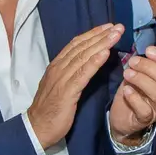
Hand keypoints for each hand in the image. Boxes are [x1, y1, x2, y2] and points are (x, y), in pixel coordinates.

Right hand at [26, 23, 120, 148]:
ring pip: (83, 56)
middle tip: (117, 26)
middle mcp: (58, 68)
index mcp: (57, 66)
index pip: (76, 45)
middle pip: (82, 47)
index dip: (92, 34)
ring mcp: (62, 78)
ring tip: (115, 35)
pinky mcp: (67, 91)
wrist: (37, 127)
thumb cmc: (50, 109)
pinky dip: (94, 61)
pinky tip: (105, 53)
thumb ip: (70, 73)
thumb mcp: (59, 86)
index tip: (107, 27)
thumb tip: (85, 64)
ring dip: (101, 44)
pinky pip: (83, 73)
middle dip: (100, 35)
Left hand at [109, 33, 155, 143]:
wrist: (122, 116)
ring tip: (126, 73)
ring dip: (141, 80)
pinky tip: (126, 90)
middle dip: (149, 67)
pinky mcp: (144, 119)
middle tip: (132, 61)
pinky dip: (135, 98)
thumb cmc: (136, 88)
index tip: (148, 50)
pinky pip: (145, 110)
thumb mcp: (147, 68)